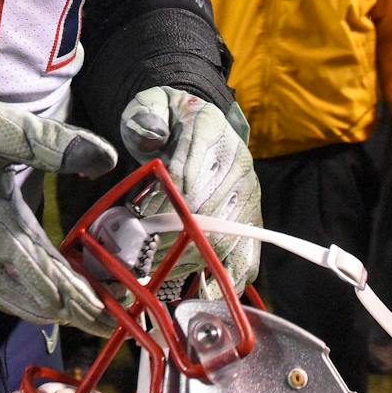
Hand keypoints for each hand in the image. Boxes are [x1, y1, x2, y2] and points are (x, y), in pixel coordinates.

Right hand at [0, 61, 116, 331]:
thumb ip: (50, 143)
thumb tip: (105, 158)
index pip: (49, 279)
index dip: (83, 300)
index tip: (114, 318)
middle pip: (39, 299)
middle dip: (78, 312)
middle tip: (113, 327)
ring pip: (19, 303)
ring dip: (55, 311)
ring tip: (91, 319)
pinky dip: (28, 302)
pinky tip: (47, 305)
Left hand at [119, 86, 260, 288]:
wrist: (197, 119)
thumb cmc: (168, 118)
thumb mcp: (152, 104)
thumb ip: (146, 115)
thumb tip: (151, 135)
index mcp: (209, 129)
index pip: (187, 171)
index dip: (162, 201)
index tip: (140, 219)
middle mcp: (235, 161)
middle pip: (207, 208)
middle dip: (172, 235)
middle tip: (143, 251)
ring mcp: (247, 189)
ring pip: (226, 233)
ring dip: (192, 255)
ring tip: (161, 268)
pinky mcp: (251, 212)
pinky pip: (248, 247)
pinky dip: (229, 271)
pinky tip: (209, 287)